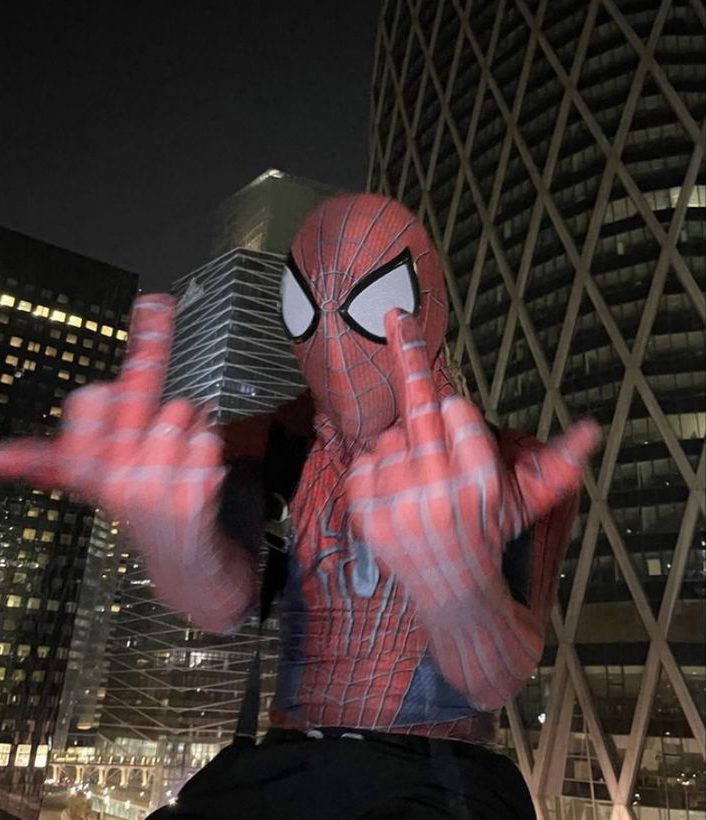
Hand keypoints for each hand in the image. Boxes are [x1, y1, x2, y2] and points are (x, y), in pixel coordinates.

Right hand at [0, 296, 252, 631]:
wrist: (184, 566)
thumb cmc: (140, 506)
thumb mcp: (92, 481)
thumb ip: (40, 461)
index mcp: (88, 464)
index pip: (93, 398)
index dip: (136, 345)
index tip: (155, 302)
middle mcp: (112, 474)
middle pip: (139, 389)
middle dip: (157, 344)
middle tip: (161, 310)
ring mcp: (151, 488)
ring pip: (182, 411)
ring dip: (191, 428)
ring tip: (182, 456)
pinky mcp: (189, 502)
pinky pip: (208, 440)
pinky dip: (211, 450)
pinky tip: (202, 475)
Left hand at [346, 309, 599, 621]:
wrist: (450, 590)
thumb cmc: (490, 532)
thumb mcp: (526, 502)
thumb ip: (557, 464)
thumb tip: (591, 428)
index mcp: (481, 482)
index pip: (458, 410)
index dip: (454, 407)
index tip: (452, 407)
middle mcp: (440, 492)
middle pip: (420, 410)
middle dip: (406, 356)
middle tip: (396, 315)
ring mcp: (398, 505)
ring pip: (389, 437)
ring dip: (401, 444)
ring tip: (418, 477)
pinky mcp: (367, 516)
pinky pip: (361, 460)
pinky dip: (374, 464)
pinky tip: (394, 487)